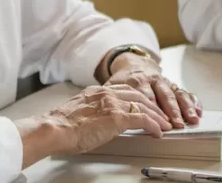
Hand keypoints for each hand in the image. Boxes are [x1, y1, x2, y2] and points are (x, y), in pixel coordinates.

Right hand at [43, 84, 171, 155]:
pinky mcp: (117, 117)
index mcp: (97, 92)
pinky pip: (143, 119)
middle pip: (138, 95)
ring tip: (165, 125)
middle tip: (162, 115)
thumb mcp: (79, 113)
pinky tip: (158, 132)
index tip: (147, 105)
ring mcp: (112, 103)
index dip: (139, 98)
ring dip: (158, 116)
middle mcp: (106, 93)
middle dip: (153, 106)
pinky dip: (154, 125)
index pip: (125, 90)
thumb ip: (92, 112)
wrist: (56, 129)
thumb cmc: (62, 127)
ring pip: (144, 106)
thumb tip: (98, 121)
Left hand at [106, 52, 201, 127]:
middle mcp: (154, 80)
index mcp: (138, 80)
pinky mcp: (173, 85)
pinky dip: (193, 101)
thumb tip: (101, 109)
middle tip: (177, 124)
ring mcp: (165, 82)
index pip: (146, 96)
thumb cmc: (122, 81)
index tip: (155, 120)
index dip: (151, 109)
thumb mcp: (113, 86)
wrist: (133, 64)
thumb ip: (111, 97)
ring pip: (177, 94)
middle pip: (164, 95)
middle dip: (171, 110)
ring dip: (185, 108)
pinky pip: (185, 92)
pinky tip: (198, 110)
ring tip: (192, 120)